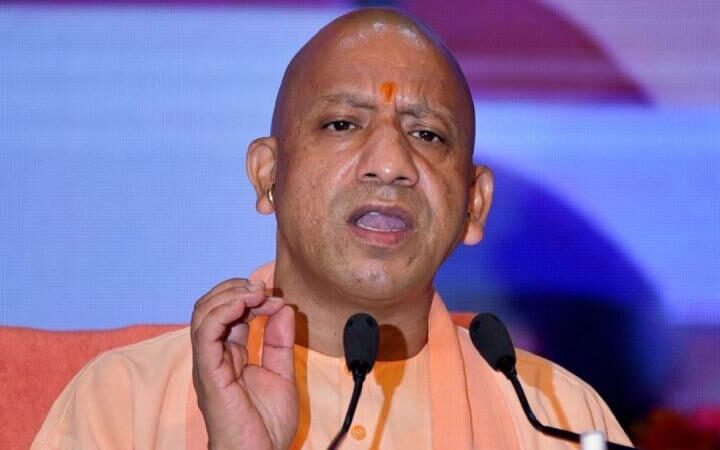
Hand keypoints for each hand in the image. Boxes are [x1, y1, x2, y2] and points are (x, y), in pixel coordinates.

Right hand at [191, 279, 297, 449]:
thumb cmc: (265, 426)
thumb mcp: (281, 374)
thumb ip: (280, 342)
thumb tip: (283, 307)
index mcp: (229, 356)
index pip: (228, 313)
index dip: (249, 297)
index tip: (276, 298)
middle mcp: (214, 356)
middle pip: (210, 306)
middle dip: (236, 288)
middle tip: (263, 288)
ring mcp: (208, 363)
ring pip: (203, 313)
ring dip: (230, 294)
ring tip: (256, 291)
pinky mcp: (208, 372)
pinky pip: (206, 332)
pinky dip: (224, 310)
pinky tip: (246, 303)